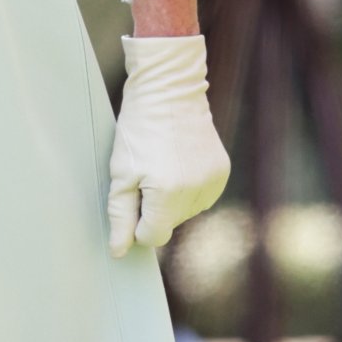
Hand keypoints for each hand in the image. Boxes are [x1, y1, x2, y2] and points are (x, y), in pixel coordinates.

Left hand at [107, 34, 229, 258]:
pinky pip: (202, 196)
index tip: (131, 197)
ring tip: (162, 163)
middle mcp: (196, 192)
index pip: (152, 237)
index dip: (137, 223)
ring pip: (186, 212)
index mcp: (167, 194)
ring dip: (173, 199)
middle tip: (145, 172)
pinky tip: (179, 162)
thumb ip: (120, 215)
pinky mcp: (222, 172)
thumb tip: (119, 251)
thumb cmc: (138, 128)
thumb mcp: (120, 171)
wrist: (169, 89)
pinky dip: (189, 187)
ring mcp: (213, 182)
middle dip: (154, 208)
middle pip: (169, 225)